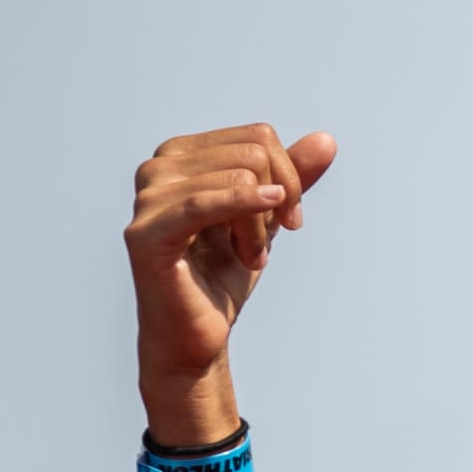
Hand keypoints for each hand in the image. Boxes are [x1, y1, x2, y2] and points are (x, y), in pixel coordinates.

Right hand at [125, 125, 336, 442]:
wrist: (197, 335)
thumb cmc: (223, 276)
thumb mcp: (267, 219)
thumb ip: (292, 177)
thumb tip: (326, 140)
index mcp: (182, 156)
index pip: (257, 137)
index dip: (290, 178)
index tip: (290, 220)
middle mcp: (158, 167)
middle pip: (252, 153)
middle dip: (277, 201)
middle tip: (264, 247)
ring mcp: (147, 198)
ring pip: (239, 176)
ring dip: (258, 226)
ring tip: (249, 258)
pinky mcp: (146, 234)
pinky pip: (203, 203)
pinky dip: (243, 204)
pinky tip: (269, 217)